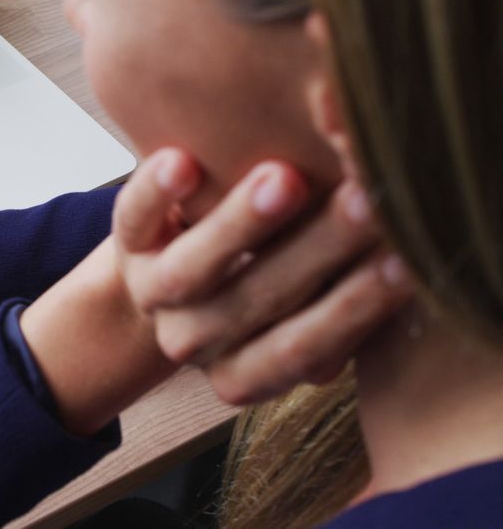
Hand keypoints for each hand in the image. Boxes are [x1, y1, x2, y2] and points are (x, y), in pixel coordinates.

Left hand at [113, 149, 413, 404]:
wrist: (184, 251)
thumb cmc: (277, 271)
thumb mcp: (316, 288)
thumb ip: (349, 283)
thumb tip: (403, 261)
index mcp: (242, 367)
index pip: (298, 350)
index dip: (351, 310)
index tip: (402, 263)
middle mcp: (193, 339)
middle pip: (252, 304)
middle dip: (315, 252)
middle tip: (365, 201)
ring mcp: (153, 290)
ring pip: (191, 272)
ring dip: (239, 227)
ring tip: (283, 179)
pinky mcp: (126, 237)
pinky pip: (134, 218)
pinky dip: (154, 192)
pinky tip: (181, 163)